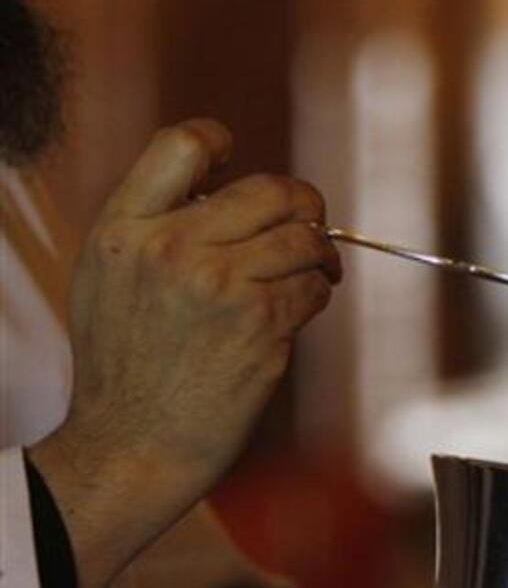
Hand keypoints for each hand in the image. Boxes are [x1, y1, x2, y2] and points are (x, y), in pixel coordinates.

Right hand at [28, 119, 340, 587]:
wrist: (132, 444)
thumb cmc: (125, 363)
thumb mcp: (108, 276)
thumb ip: (154, 223)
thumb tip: (225, 186)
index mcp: (126, 229)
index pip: (182, 143)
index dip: (220, 143)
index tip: (237, 168)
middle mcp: (172, 248)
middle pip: (270, 188)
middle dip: (303, 204)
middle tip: (308, 222)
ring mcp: (220, 286)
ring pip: (305, 239)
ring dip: (319, 255)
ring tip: (313, 272)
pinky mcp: (261, 324)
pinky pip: (313, 288)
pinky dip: (315, 295)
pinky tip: (296, 310)